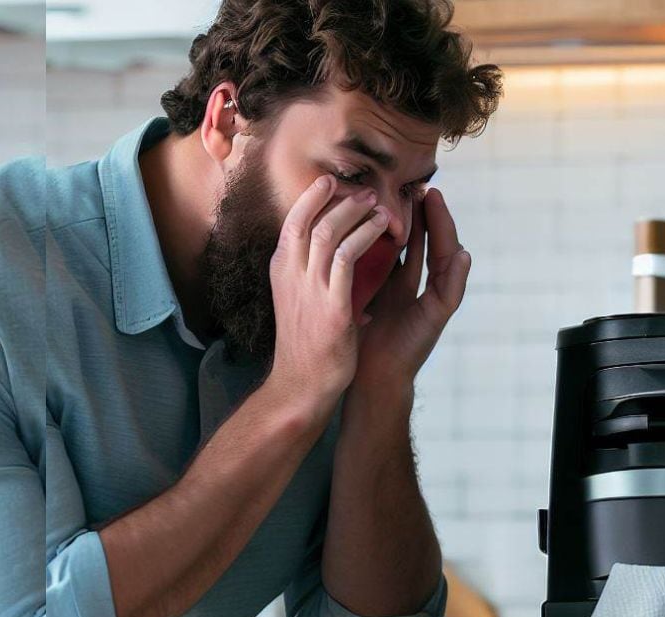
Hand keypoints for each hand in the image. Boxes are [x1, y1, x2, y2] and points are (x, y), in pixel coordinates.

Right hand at [267, 175, 388, 406]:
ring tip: (378, 205)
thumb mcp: (297, 300)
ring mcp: (309, 290)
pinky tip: (382, 229)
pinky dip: (365, 237)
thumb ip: (307, 274)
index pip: (292, 222)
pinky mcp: (331, 307)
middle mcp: (290, 275)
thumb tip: (322, 252)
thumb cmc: (304, 344)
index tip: (331, 184)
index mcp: (281, 271)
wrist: (302, 385)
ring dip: (354, 214)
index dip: (312, 198)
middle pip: (307, 220)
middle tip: (364, 192)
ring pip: (328, 233)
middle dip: (336, 200)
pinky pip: (347, 259)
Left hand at [351, 188, 470, 394]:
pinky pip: (451, 292)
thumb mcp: (352, 292)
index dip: (406, 214)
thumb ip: (355, 267)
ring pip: (444, 258)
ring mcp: (428, 302)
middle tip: (421, 183)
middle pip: (428, 242)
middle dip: (426, 213)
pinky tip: (462, 253)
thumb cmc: (354, 338)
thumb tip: (336, 233)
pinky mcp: (435, 320)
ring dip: (444, 230)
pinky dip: (459, 274)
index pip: (407, 239)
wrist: (364, 379)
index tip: (398, 187)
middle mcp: (416, 288)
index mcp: (396, 281)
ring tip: (438, 202)